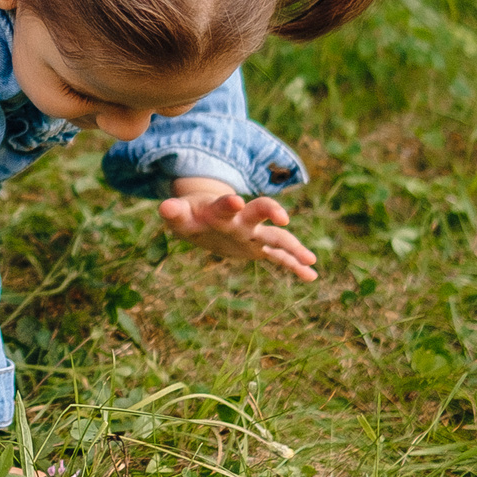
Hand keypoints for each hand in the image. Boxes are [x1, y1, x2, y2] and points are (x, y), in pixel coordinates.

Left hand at [160, 183, 317, 280]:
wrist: (205, 217)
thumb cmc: (191, 216)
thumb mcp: (180, 216)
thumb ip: (174, 212)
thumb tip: (164, 208)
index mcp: (220, 210)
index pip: (225, 204)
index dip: (228, 203)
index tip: (234, 200)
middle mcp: (242, 219)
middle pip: (259, 212)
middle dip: (269, 212)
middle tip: (282, 217)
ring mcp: (253, 233)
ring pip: (277, 237)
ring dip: (293, 247)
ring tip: (311, 260)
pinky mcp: (259, 247)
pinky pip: (279, 257)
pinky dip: (294, 265)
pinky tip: (311, 275)